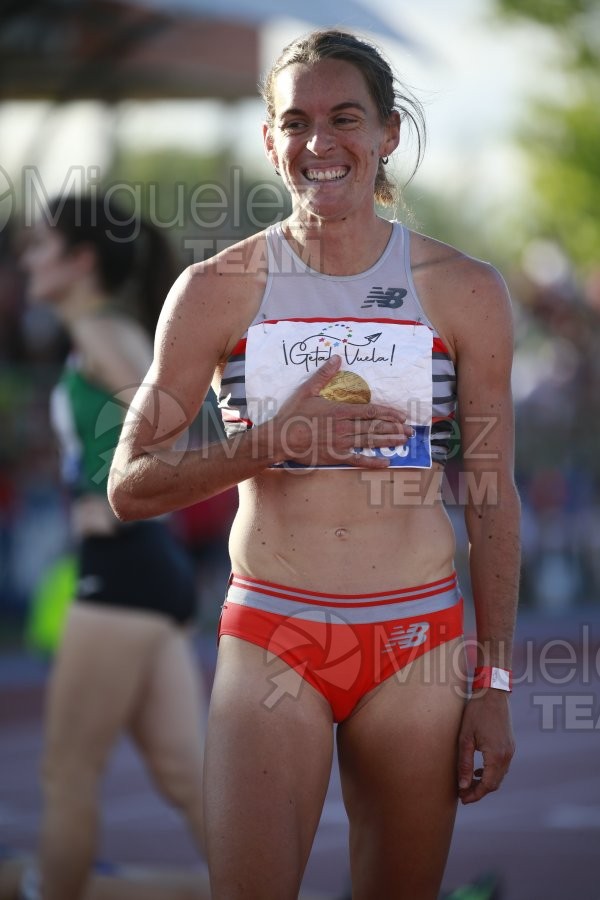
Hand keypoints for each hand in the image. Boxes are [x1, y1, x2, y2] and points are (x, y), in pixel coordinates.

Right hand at [269, 355, 411, 467]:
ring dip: (389, 441)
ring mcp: (341, 443)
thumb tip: (337, 358)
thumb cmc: (293, 414)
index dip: (388, 413)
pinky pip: (358, 460)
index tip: (401, 415)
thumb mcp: (307, 390)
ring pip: (370, 441)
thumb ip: (324, 375)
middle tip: (410, 431)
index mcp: (340, 410)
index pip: (370, 411)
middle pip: (375, 427)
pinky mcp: (336, 456)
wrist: (281, 438)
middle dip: (394, 428)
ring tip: (403, 441)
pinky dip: (372, 461)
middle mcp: (344, 427)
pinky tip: (385, 462)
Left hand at [457, 689, 514, 803]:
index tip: (463, 799)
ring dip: (486, 782)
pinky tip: (479, 770)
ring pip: (499, 775)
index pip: (488, 785)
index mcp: (496, 756)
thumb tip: (463, 785)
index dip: (475, 795)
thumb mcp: (465, 738)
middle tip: (463, 794)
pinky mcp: (510, 745)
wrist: (493, 693)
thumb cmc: (476, 712)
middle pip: (495, 783)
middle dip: (479, 791)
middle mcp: (507, 756)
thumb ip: (465, 763)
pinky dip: (491, 772)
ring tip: (469, 783)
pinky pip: (502, 766)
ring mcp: (510, 750)